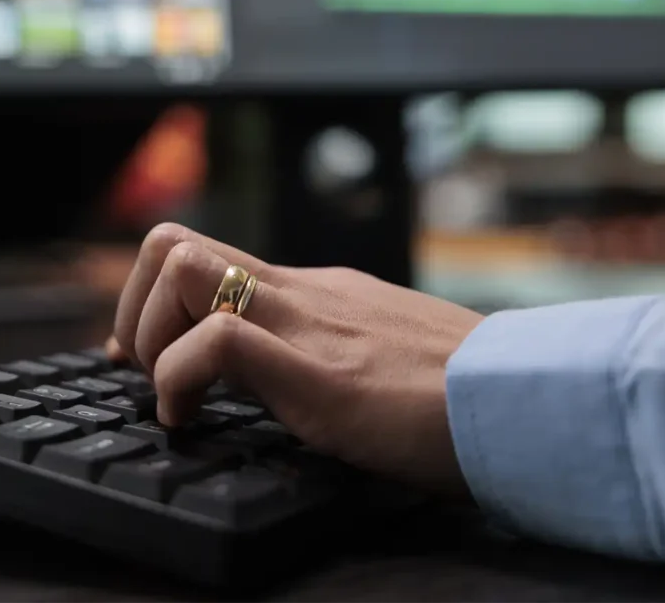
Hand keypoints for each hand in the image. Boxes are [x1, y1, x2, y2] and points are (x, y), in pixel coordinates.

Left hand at [110, 223, 483, 496]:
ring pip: (182, 267)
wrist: (529, 401)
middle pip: (174, 243)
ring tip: (175, 396)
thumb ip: (334, 348)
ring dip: (152, 335)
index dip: (155, 297)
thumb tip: (289, 373)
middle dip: (135, 306)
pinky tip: (194, 422)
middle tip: (144, 367)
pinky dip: (180, 379)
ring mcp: (309, 323)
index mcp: (316, 290)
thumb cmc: (463, 389)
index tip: (146, 353)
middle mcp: (302, 291)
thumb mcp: (382, 352)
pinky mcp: (321, 373)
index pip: (207, 253)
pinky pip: (220, 342)